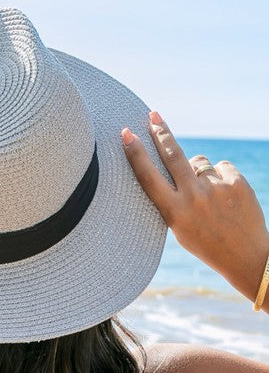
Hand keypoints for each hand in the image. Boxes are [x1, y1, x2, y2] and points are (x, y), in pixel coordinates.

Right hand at [121, 111, 268, 305]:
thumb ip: (174, 198)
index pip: (149, 177)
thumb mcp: (180, 227)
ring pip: (199, 162)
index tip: (126, 134)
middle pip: (172, 155)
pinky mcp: (236, 182)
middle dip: (160, 132)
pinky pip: (221, 167)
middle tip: (152, 115)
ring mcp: (216, 189)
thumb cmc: (207, 242)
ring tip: (210, 196)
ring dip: (200, 172)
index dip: (135, 154)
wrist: (246, 256)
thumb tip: (173, 160)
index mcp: (174, 213)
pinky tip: (226, 197)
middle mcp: (193, 199)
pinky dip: (221, 178)